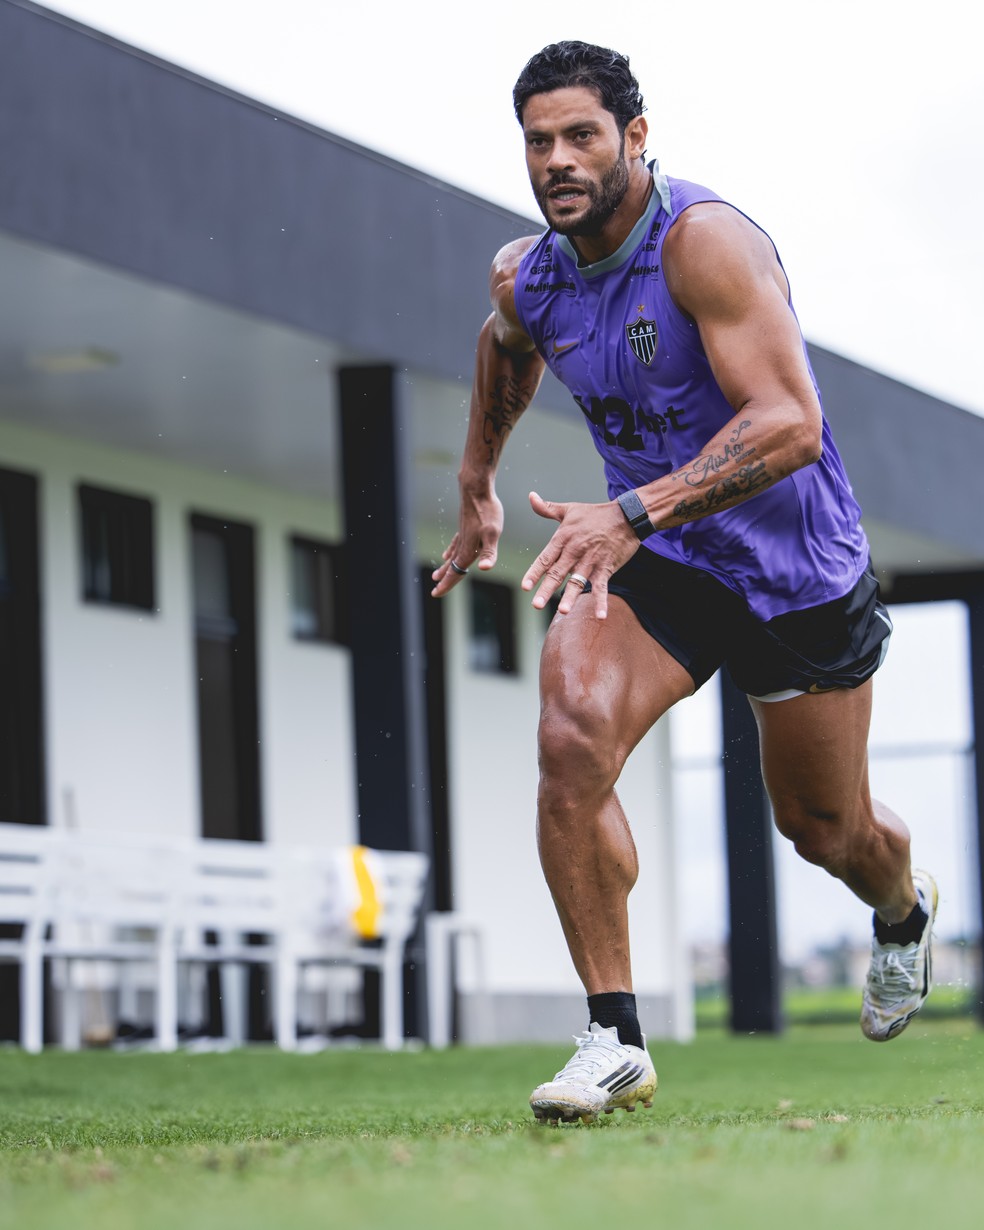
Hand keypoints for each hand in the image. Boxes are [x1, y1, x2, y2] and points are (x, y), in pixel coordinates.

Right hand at [430, 484, 504, 596]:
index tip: (436, 594)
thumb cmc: (486, 511)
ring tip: (436, 576)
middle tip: (435, 592)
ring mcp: (462, 535)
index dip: (447, 584)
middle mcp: (462, 544)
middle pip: (452, 567)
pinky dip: (450, 552)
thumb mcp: (492, 533)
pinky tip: (447, 554)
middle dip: (444, 580)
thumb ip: (489, 553)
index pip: (456, 572)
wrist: (476, 489)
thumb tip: (484, 569)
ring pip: (452, 556)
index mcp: (468, 550)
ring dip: (445, 567)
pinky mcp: (464, 527)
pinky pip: (454, 544)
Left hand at [522, 491, 638, 618]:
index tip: (525, 586)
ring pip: (578, 581)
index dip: (535, 573)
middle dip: (546, 589)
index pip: (545, 559)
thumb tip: (530, 496)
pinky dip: (602, 601)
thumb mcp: (569, 509)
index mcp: (563, 538)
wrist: (626, 516)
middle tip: (536, 604)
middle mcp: (575, 551)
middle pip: (558, 573)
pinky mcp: (607, 567)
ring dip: (571, 596)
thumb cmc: (595, 514)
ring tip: (563, 611)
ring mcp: (592, 560)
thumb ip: (547, 508)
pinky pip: (603, 586)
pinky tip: (600, 616)